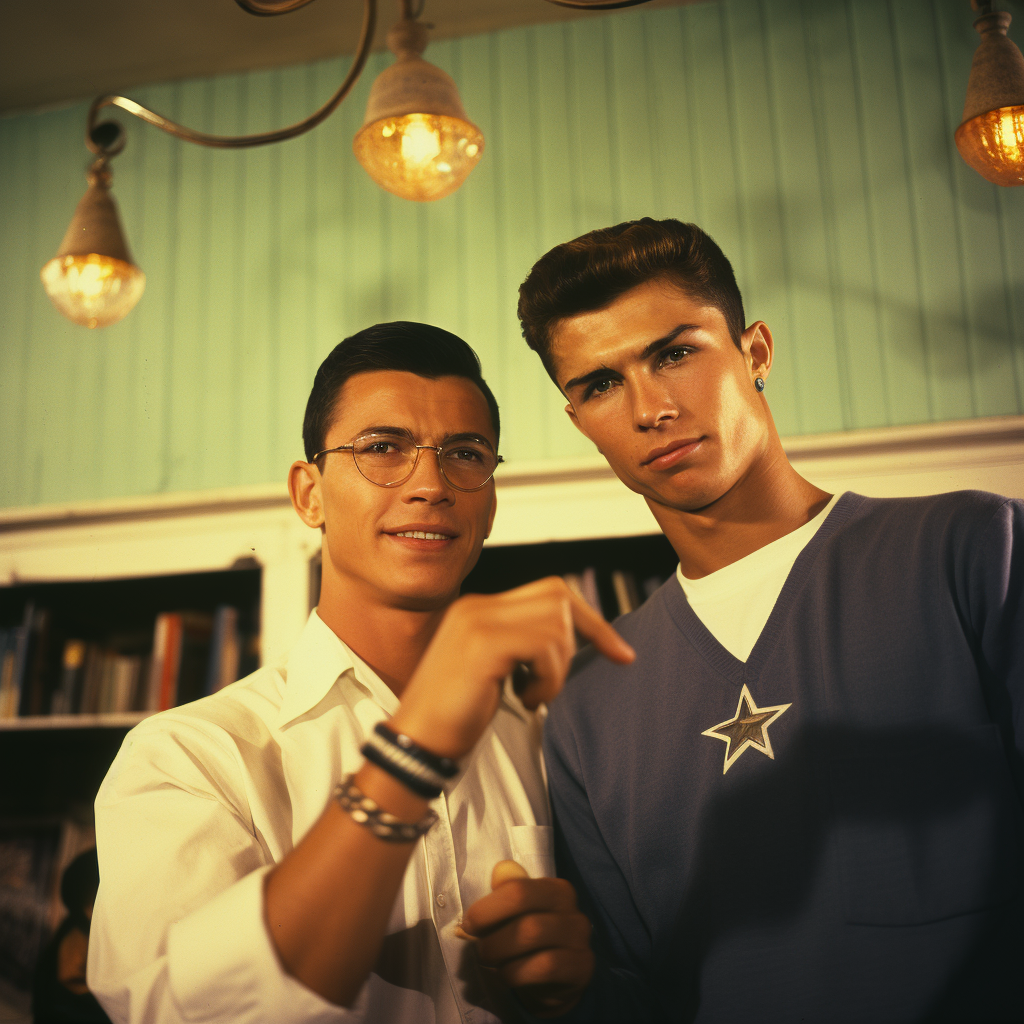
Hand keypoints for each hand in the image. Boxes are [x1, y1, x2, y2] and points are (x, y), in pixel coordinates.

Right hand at [391, 576, 633, 759]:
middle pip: (559, 595)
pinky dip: (548, 678)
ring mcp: (477, 620)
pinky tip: (524, 701)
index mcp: (479, 610)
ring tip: (532, 695)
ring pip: (556, 622)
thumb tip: (570, 638)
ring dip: (558, 667)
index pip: (551, 592)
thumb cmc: (455, 718)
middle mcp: (477, 606)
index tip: (620, 653)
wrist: (414, 745)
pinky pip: (544, 645)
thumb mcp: (495, 672)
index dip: (590, 619)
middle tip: (574, 676)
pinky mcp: (482, 643)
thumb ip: (522, 648)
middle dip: (587, 634)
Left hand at [460, 861, 593, 1017]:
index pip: (519, 891)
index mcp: (557, 890)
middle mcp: (574, 912)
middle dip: (493, 939)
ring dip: (502, 956)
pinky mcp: (581, 969)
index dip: (487, 909)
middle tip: (479, 949)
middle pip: (526, 922)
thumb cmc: (530, 941)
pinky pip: (544, 968)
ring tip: (491, 962)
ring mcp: (581, 942)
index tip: (469, 924)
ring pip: (534, 943)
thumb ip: (508, 890)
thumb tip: (500, 870)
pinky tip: (507, 975)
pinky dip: (516, 973)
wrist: (554, 981)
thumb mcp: (516, 914)